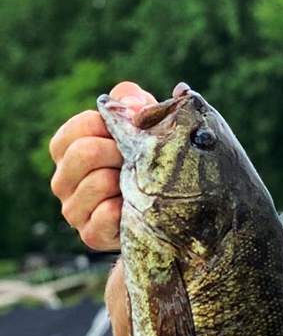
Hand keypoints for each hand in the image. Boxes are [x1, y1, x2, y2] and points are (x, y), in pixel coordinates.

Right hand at [49, 81, 156, 249]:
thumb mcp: (142, 127)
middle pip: (84, 152)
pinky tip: (136, 208)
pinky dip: (127, 209)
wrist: (166, 211)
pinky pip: (107, 214)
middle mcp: (62, 179)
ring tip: (140, 185)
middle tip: (141, 161)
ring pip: (98, 182)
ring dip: (128, 181)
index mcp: (66, 149)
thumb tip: (131, 102)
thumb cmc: (148, 162)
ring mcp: (73, 209)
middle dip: (121, 153)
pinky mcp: (90, 234)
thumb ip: (133, 102)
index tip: (134, 136)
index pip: (82, 125)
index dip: (115, 127)